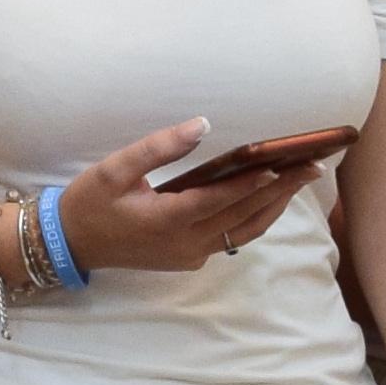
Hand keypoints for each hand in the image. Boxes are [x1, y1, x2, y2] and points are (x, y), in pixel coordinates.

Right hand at [52, 118, 322, 273]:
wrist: (73, 243)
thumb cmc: (90, 201)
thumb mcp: (114, 168)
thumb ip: (158, 147)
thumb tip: (201, 125)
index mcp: (165, 219)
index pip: (219, 199)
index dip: (252, 184)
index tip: (282, 166)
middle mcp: (186, 242)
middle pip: (243, 215)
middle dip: (280, 190)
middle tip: (312, 166)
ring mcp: (192, 254)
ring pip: (246, 231)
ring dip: (275, 206)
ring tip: (300, 181)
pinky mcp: (192, 258)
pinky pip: (233, 238)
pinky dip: (255, 218)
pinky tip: (268, 200)